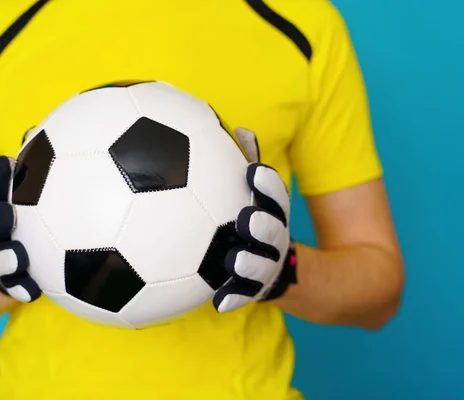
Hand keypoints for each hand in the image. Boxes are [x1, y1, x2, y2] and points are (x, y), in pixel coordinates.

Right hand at [0, 156, 41, 301]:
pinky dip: (21, 289)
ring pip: (0, 259)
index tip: (0, 163)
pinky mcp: (7, 286)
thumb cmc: (25, 232)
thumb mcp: (33, 204)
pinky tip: (31, 290)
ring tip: (17, 256)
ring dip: (6, 258)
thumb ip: (42, 177)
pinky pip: (14, 289)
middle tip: (5, 212)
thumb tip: (59, 148)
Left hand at [213, 129, 296, 312]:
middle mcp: (274, 242)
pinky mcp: (256, 291)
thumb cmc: (263, 226)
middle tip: (248, 218)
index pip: (276, 199)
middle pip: (274, 233)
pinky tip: (219, 303)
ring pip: (261, 267)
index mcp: (274, 216)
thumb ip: (250, 165)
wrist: (297, 276)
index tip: (253, 171)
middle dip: (265, 226)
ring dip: (250, 264)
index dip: (267, 186)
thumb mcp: (262, 199)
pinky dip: (234, 298)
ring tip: (237, 260)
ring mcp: (268, 268)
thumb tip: (240, 128)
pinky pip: (244, 297)